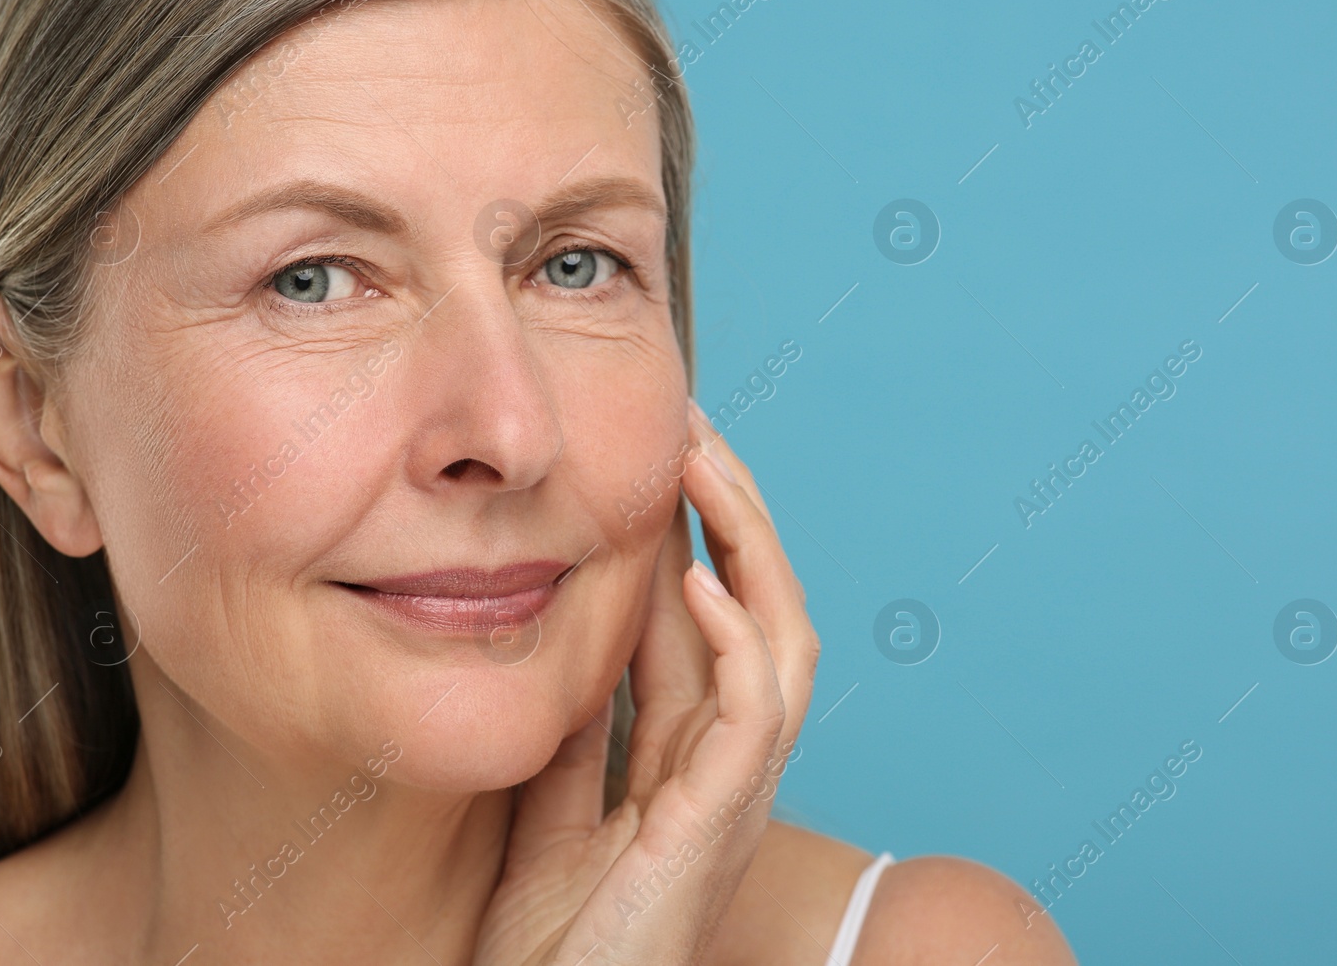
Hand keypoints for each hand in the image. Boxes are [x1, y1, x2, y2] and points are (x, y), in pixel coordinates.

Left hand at [472, 404, 818, 964]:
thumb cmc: (556, 948)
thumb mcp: (554, 815)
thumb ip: (578, 738)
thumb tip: (569, 652)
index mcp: (689, 757)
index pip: (705, 620)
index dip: (690, 532)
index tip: (653, 455)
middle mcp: (727, 763)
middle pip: (758, 607)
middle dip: (731, 510)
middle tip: (689, 424)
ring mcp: (734, 792)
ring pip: (782, 638)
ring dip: (749, 544)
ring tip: (705, 465)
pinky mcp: (719, 824)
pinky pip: (754, 714)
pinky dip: (737, 639)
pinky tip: (696, 579)